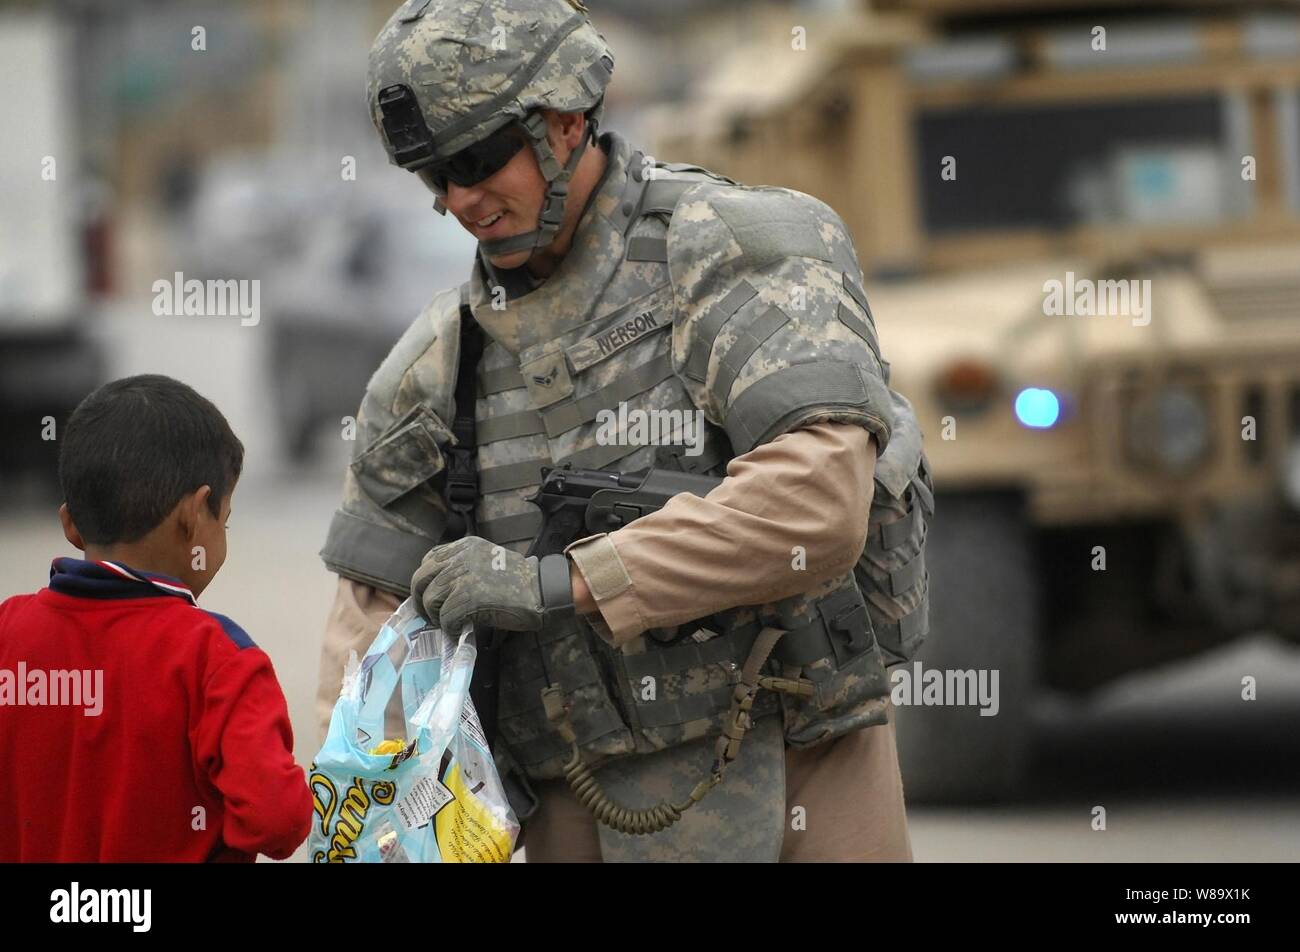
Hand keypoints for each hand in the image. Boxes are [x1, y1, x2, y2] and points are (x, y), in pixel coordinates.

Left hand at [410, 536, 544, 633]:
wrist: (540, 589)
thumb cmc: (519, 578)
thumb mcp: (487, 558)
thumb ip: (464, 564)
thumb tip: (442, 585)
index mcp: (464, 546)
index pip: (429, 559)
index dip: (426, 579)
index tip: (431, 592)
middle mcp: (459, 559)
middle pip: (420, 579)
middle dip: (420, 599)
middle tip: (428, 613)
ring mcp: (462, 579)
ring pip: (430, 600)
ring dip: (436, 616)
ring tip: (447, 623)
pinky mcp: (467, 600)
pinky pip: (446, 618)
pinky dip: (449, 628)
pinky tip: (458, 630)